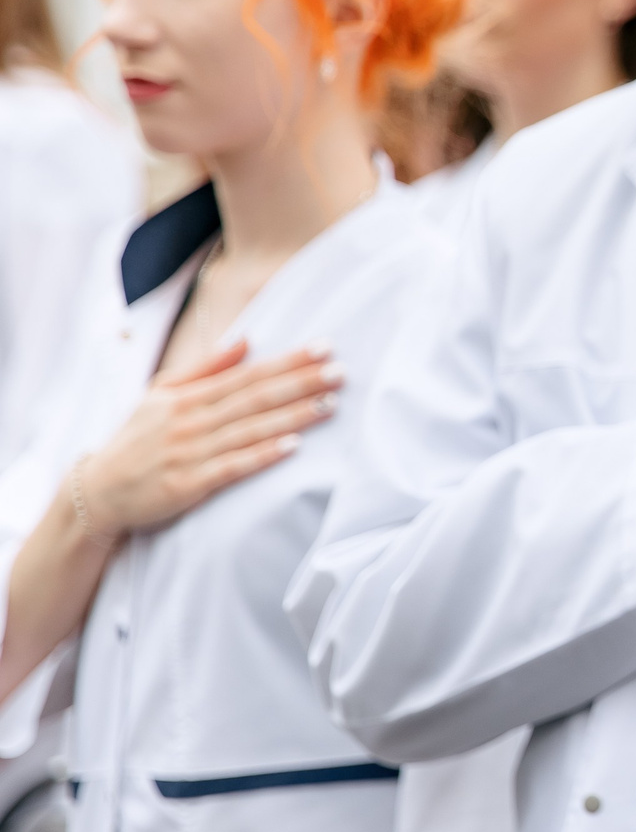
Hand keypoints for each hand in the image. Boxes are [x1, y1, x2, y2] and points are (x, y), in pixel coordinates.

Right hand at [78, 340, 339, 539]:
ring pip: (250, 430)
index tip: (324, 348)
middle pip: (255, 398)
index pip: (247, 374)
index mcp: (186, 397)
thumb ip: (203, 368)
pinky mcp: (190, 484)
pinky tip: (293, 446)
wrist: (98, 492)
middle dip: (301, 383)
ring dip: (293, 416)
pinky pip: (233, 467)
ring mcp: (191, 453)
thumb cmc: (136, 439)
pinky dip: (263, 455)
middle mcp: (191, 421)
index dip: (288, 361)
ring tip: (330, 404)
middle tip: (341, 372)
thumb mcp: (160, 395)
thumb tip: (245, 339)